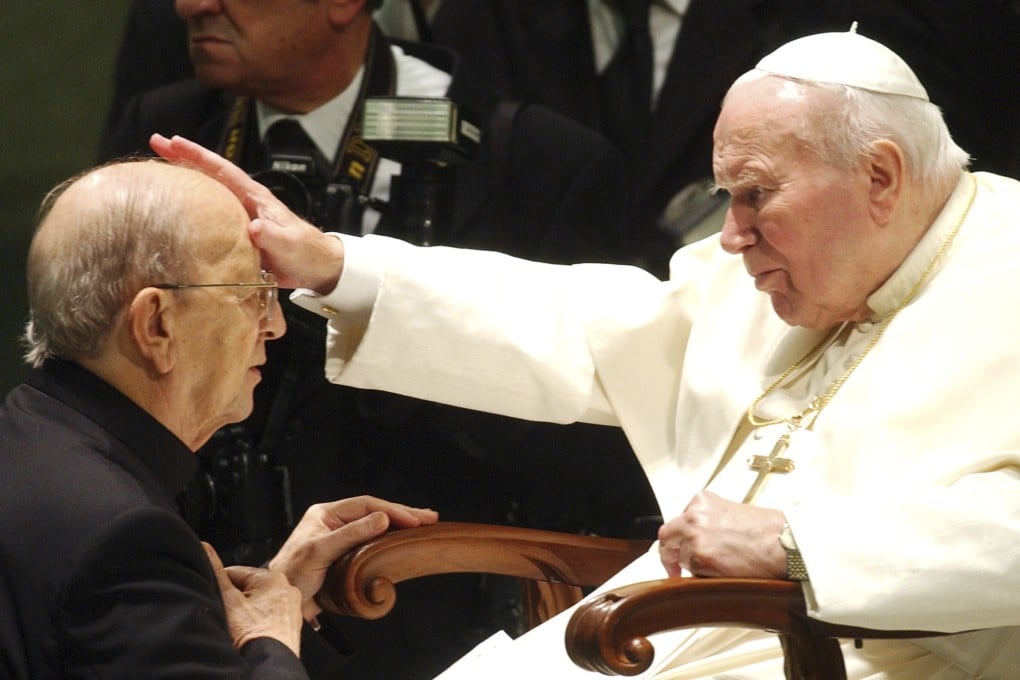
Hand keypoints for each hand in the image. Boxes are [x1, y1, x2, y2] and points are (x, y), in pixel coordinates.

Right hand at [149, 133, 344, 293]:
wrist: (317, 268)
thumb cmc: (306, 251)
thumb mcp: (290, 243)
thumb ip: (273, 235)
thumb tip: (254, 226)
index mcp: (256, 198)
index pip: (223, 170)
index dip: (198, 155)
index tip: (174, 141)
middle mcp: (245, 202)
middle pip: (210, 174)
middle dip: (183, 157)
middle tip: (155, 141)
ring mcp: (240, 216)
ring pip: (207, 192)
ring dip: (184, 180)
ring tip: (157, 171)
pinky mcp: (238, 234)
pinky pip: (209, 217)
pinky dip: (191, 210)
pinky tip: (174, 211)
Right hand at [203, 542, 302, 655]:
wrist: (269, 660)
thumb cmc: (252, 633)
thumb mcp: (229, 600)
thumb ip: (217, 573)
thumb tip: (206, 548)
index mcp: (271, 576)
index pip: (235, 572)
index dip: (221, 585)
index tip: (215, 597)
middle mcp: (286, 586)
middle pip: (249, 587)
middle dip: (236, 598)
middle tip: (229, 614)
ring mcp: (291, 604)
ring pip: (260, 601)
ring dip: (248, 610)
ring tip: (241, 625)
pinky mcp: (292, 621)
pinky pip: (270, 614)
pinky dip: (260, 620)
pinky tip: (252, 630)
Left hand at [268, 495, 438, 620]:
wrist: (280, 600)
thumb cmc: (292, 575)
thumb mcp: (320, 551)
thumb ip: (351, 534)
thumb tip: (381, 518)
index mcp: (326, 513)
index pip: (366, 505)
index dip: (392, 510)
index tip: (413, 519)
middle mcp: (334, 521)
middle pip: (374, 511)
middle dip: (402, 513)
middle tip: (429, 517)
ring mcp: (341, 536)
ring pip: (376, 524)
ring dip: (399, 524)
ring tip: (423, 523)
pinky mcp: (346, 553)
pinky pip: (372, 540)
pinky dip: (390, 538)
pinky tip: (403, 538)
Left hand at [657, 491, 786, 577]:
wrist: (783, 543)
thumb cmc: (769, 529)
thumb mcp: (734, 512)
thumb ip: (711, 520)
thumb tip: (702, 536)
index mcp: (702, 501)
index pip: (679, 519)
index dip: (680, 537)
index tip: (680, 547)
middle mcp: (694, 516)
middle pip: (668, 536)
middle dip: (669, 553)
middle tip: (673, 568)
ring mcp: (694, 537)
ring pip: (682, 557)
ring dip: (693, 566)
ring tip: (718, 568)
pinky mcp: (700, 559)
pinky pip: (692, 573)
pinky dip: (702, 576)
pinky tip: (721, 573)